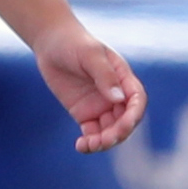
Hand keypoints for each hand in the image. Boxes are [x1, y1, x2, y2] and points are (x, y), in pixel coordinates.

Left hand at [36, 24, 146, 151]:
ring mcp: (101, 105)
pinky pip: (93, 133)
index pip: (137, 100)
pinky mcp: (85, 113)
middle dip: (118, 133)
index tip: (125, 125)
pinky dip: (90, 143)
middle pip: (125, 120)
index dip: (134, 115)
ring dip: (104, 142)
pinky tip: (81, 145)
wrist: (50, 42)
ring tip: (89, 145)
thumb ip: (104, 75)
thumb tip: (118, 100)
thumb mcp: (89, 54)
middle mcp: (116, 94)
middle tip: (103, 141)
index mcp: (123, 78)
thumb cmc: (73, 42)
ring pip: (110, 130)